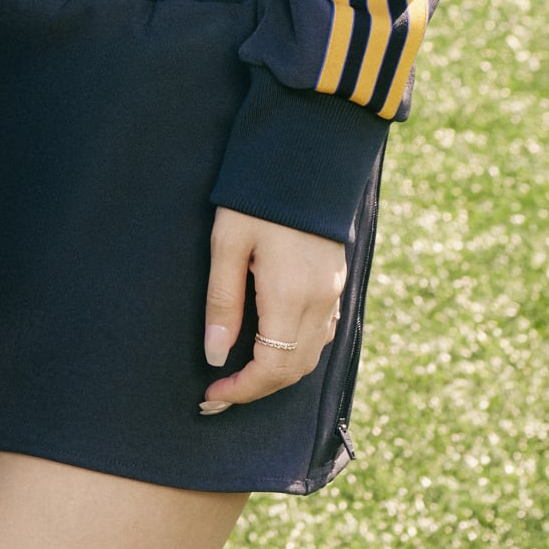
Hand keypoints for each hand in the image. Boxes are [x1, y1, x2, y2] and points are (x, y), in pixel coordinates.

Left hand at [201, 207, 345, 412]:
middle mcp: (320, 301)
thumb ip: (222, 301)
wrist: (305, 155)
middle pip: (294, 370)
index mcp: (291, 295)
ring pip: (310, 356)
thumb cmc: (257, 196)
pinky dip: (296, 352)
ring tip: (240, 375)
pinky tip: (269, 345)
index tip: (212, 394)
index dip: (242, 389)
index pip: (272, 368)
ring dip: (277, 373)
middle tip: (219, 393)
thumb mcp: (227, 243)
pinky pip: (321, 334)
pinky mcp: (336, 281)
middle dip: (257, 389)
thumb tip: (215, 354)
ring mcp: (333, 292)